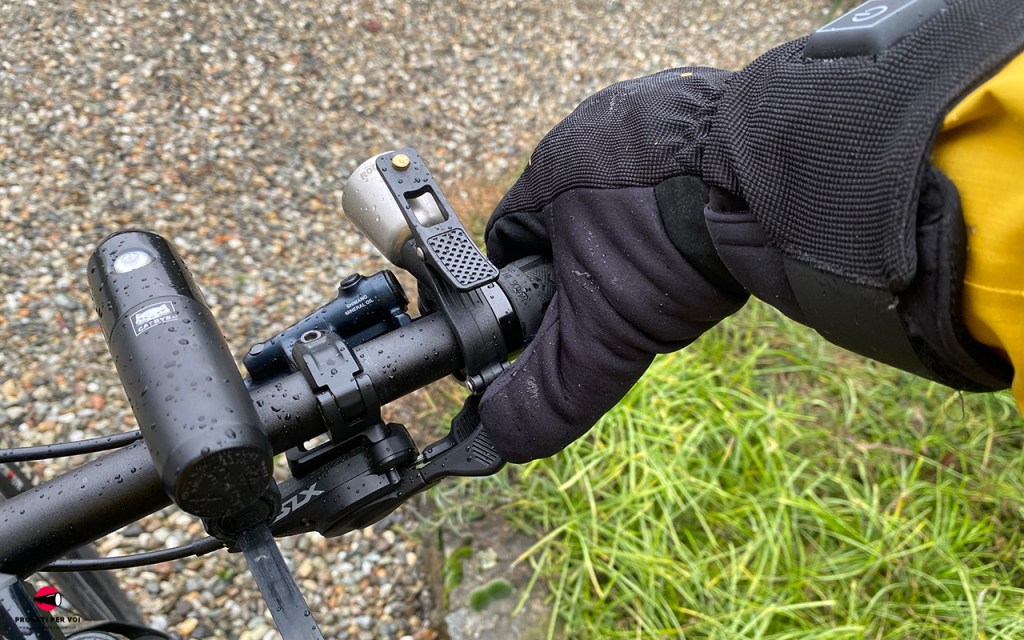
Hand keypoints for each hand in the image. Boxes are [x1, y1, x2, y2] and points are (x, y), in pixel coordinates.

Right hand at [479, 69, 747, 462]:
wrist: (774, 176)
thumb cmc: (672, 240)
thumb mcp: (600, 335)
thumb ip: (549, 390)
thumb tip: (500, 436)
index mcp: (551, 170)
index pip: (511, 241)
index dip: (526, 291)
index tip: (555, 323)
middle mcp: (597, 129)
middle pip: (572, 218)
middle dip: (591, 267)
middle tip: (626, 304)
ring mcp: (656, 114)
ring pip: (628, 195)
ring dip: (642, 237)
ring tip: (675, 275)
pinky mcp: (710, 115)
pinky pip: (681, 172)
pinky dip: (687, 209)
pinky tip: (708, 242)